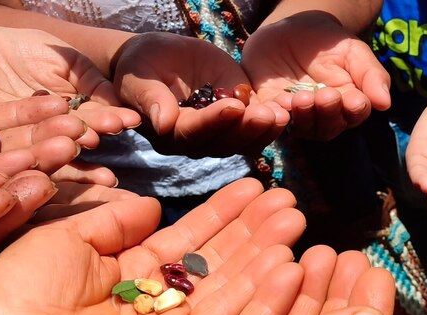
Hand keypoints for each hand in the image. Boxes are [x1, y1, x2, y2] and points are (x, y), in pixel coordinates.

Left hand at [0, 178, 323, 314]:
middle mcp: (157, 300)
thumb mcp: (69, 236)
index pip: (189, 237)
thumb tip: (155, 204)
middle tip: (290, 200)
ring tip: (294, 219)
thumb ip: (116, 221)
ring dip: (262, 255)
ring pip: (226, 288)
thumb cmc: (20, 289)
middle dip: (253, 231)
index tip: (255, 186)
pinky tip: (279, 261)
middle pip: (216, 262)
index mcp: (130, 270)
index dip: (222, 212)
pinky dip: (251, 293)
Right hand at [113, 32, 287, 156]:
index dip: (214, 120)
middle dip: (247, 128)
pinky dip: (271, 123)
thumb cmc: (141, 66)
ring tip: (282, 114)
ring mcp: (218, 135)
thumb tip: (163, 123)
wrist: (156, 59)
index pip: (194, 131)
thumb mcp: (139, 77)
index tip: (234, 106)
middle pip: (224, 141)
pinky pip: (255, 130)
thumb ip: (151, 99)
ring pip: (243, 141)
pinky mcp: (236, 123)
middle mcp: (195, 142)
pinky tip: (287, 111)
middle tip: (268, 114)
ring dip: (264, 129)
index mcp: (170, 134)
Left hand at [241, 11, 389, 139]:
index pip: (354, 115)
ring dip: (303, 117)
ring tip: (301, 98)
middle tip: (323, 96)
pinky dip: (275, 116)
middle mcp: (323, 117)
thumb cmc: (328, 41)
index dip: (353, 110)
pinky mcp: (271, 110)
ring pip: (302, 128)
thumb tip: (385, 104)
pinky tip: (278, 104)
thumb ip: (371, 75)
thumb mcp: (353, 51)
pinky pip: (272, 120)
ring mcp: (297, 117)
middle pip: (328, 127)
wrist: (290, 29)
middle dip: (326, 113)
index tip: (352, 100)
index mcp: (348, 104)